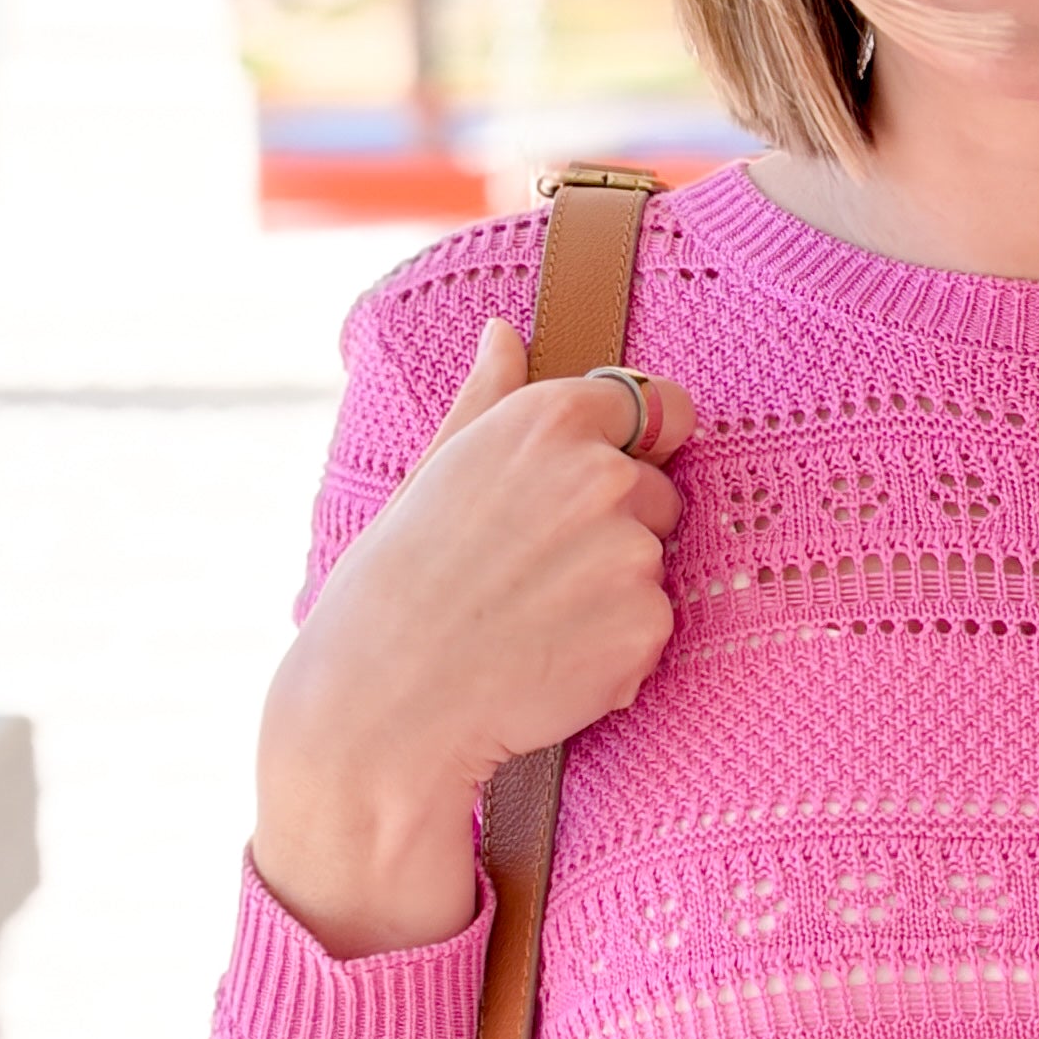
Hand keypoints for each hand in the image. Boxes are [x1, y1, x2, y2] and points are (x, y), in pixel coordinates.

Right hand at [254, 321, 696, 957]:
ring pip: (652, 566)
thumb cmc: (392, 588)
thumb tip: (505, 334)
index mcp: (547, 419)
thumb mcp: (430, 473)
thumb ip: (486, 400)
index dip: (632, 446)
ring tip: (529, 624)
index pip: (649, 405)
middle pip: (655, 493)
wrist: (383, 705)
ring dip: (611, 597)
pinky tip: (546, 665)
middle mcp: (601, 473)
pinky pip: (652, 631)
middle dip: (613, 532)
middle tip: (528, 576)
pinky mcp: (647, 624)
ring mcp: (630, 550)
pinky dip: (615, 654)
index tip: (597, 483)